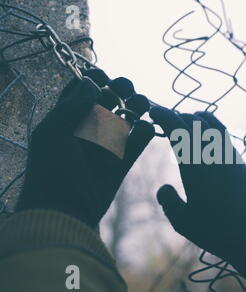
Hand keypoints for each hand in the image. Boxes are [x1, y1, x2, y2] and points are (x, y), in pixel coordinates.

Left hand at [16, 77, 154, 227]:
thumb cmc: (52, 170)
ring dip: (136, 107)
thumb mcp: (52, 133)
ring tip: (141, 105)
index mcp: (66, 119)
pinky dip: (146, 131)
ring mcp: (107, 145)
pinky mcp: (122, 161)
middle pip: (108, 100)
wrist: (66, 210)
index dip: (93, 80)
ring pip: (127, 117)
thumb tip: (91, 82)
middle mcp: (88, 128)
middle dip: (120, 89)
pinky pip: (139, 141)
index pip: (81, 90)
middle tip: (126, 88)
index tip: (103, 78)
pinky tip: (146, 127)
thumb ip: (72, 105)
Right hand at [150, 107, 245, 284]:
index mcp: (194, 164)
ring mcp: (227, 154)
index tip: (152, 112)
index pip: (177, 127)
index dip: (163, 115)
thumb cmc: (212, 229)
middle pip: (192, 120)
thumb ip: (168, 200)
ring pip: (210, 122)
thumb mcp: (180, 219)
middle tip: (163, 118)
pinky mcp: (237, 160)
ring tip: (183, 121)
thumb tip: (164, 188)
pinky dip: (209, 126)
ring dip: (194, 118)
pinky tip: (204, 136)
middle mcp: (212, 153)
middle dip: (175, 115)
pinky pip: (222, 133)